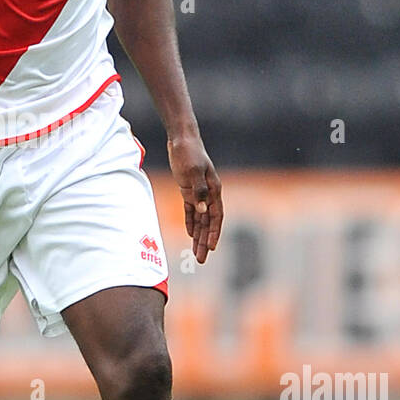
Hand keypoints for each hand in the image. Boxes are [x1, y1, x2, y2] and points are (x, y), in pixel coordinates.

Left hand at [167, 132, 222, 263]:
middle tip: (201, 260)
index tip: (211, 248)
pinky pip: (191, 211)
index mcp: (214, 190)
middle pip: (208, 223)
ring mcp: (199, 193)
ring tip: (196, 253)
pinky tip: (189, 234)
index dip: (213, 233)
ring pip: (200, 219)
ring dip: (198, 236)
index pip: (216, 217)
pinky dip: (191, 223)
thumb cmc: (189, 153)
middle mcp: (209, 194)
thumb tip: (203, 210)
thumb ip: (199, 191)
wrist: (182, 140)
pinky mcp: (188, 190)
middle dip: (205, 242)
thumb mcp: (193, 171)